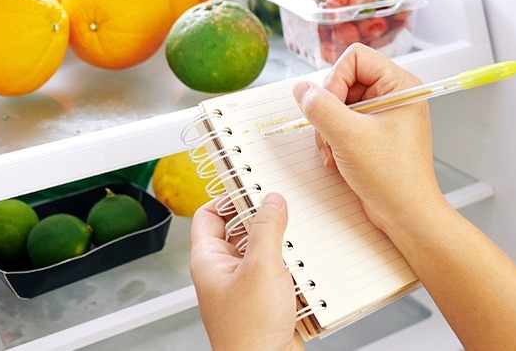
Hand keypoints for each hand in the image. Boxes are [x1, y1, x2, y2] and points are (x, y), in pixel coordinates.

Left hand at [190, 193, 303, 350]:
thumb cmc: (249, 332)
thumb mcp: (260, 268)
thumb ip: (267, 229)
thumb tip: (272, 200)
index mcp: (209, 260)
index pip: (210, 215)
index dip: (228, 197)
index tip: (251, 183)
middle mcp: (224, 271)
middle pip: (242, 230)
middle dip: (263, 219)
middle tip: (282, 206)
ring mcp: (246, 285)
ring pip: (263, 250)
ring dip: (282, 243)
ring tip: (297, 236)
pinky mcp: (267, 299)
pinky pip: (279, 271)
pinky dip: (292, 265)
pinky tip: (306, 263)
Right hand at [292, 43, 443, 232]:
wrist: (406, 215)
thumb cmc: (393, 178)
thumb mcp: (349, 136)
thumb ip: (320, 107)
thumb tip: (301, 89)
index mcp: (400, 86)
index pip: (355, 58)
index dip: (335, 79)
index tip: (330, 107)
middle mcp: (393, 96)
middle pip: (344, 81)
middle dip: (329, 110)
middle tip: (329, 135)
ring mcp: (383, 116)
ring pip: (339, 104)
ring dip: (327, 128)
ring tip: (333, 152)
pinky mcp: (373, 135)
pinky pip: (342, 124)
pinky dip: (333, 140)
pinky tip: (336, 159)